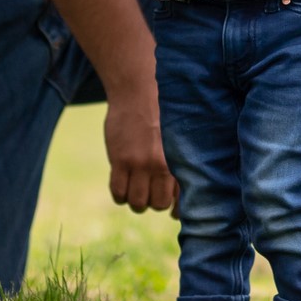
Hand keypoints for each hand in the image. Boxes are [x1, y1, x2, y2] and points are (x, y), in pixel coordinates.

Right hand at [103, 86, 176, 213]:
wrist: (138, 91)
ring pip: (138, 203)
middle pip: (158, 205)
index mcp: (180, 161)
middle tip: (147, 189)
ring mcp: (141, 164)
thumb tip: (177, 204)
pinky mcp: (121, 160)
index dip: (174, 209)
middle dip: (152, 201)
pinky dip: (119, 194)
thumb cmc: (160, 116)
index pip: (181, 201)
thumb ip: (178, 166)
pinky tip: (120, 181)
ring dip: (134, 200)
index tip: (171, 208)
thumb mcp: (176, 141)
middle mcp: (163, 165)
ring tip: (133, 187)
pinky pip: (118, 192)